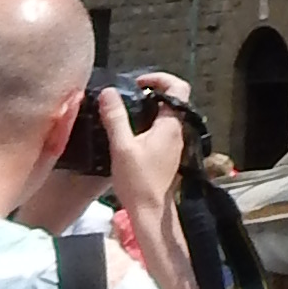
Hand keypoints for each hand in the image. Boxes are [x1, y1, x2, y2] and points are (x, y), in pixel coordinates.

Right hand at [99, 78, 192, 223]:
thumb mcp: (122, 147)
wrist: (151, 210)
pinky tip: (128, 130)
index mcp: (171, 124)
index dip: (160, 78)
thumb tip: (109, 91)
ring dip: (148, 107)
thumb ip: (116, 118)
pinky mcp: (168, 152)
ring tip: (124, 109)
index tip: (138, 82)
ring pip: (166, 114)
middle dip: (151, 91)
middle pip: (172, 99)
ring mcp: (174, 142)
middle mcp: (177, 130)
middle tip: (127, 94)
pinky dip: (147, 121)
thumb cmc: (138, 180)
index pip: (178, 87)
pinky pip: (161, 128)